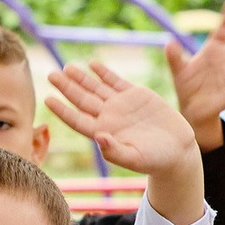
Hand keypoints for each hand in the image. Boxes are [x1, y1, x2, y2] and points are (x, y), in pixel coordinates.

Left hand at [44, 61, 199, 175]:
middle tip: (51, 74)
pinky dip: (104, 72)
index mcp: (103, 133)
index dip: (62, 109)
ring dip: (81, 77)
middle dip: (66, 87)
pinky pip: (116, 81)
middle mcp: (108, 117)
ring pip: (96, 88)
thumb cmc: (155, 160)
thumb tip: (99, 138)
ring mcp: (121, 105)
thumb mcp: (135, 158)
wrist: (177, 149)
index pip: (77, 119)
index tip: (47, 98)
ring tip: (66, 67)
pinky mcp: (136, 95)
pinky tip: (92, 64)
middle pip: (82, 100)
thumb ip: (115, 151)